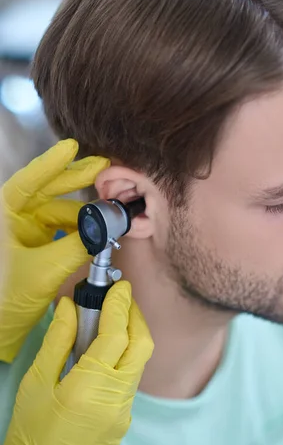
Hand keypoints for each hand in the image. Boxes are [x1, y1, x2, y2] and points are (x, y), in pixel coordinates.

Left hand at [0, 139, 108, 361]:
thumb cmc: (7, 298)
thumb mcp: (44, 270)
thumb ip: (78, 246)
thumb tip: (107, 228)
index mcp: (3, 216)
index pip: (27, 182)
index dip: (51, 163)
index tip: (72, 146)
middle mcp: (12, 218)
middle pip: (45, 191)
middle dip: (75, 179)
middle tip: (104, 166)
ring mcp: (23, 231)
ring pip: (58, 211)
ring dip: (83, 213)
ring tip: (109, 213)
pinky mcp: (34, 245)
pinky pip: (60, 229)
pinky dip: (79, 229)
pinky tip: (96, 231)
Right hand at [0, 281, 153, 444]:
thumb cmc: (31, 433)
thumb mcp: (37, 382)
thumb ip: (58, 340)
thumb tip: (69, 306)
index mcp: (89, 388)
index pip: (117, 335)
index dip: (120, 305)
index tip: (119, 286)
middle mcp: (115, 399)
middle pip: (142, 345)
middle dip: (135, 315)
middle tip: (121, 298)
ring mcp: (124, 411)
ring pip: (140, 361)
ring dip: (132, 335)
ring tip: (111, 321)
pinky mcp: (125, 419)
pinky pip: (132, 379)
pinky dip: (125, 357)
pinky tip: (106, 353)